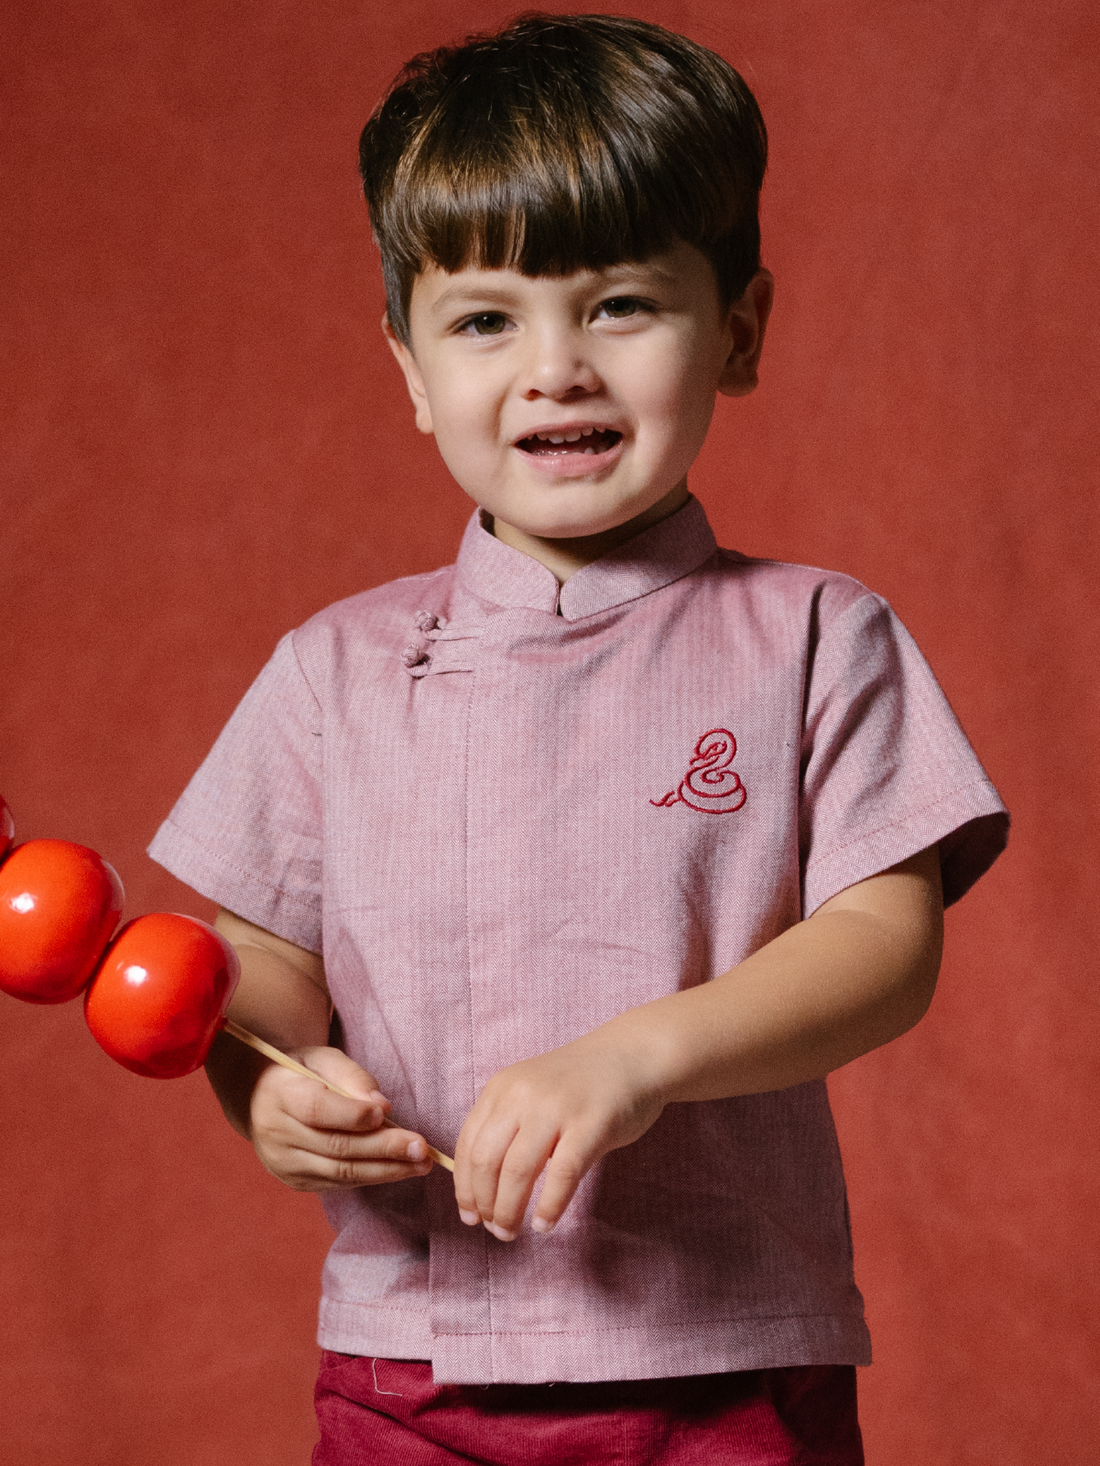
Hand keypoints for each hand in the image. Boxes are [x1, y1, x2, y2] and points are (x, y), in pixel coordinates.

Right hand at [248, 1045, 433, 1190]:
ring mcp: (284, 1164)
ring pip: (340, 1171)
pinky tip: (398, 1170)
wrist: (259, 1100)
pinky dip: (371, 1177)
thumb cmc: (300, 1072)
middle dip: (383, 1149)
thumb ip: (351, 1077)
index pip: (317, 1109)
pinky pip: (339, 1183)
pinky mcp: (296, 1182)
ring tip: (420, 1164)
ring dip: (386, 1170)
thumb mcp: (322, 1058)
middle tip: (421, 1148)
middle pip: (336, 1146)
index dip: (353, 1115)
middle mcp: (277, 1134)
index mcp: (279, 1095)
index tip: (387, 1114)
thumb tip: (381, 1107)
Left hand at [453, 1032, 665, 1240]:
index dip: (464, 1188)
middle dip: (485, 1204)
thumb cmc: (581, 1083)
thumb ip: (508, 1126)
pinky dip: (550, 1206)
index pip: (468, 1145)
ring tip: (512, 1232)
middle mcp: (523, 1094)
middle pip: (486, 1161)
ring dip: (509, 1210)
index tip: (470, 1215)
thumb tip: (483, 1186)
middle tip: (494, 1230)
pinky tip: (545, 1223)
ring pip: (517, 1171)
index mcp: (502, 1088)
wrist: (633, 1055)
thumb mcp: (531, 1092)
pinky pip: (562, 1174)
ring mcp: (556, 1108)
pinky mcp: (590, 1124)